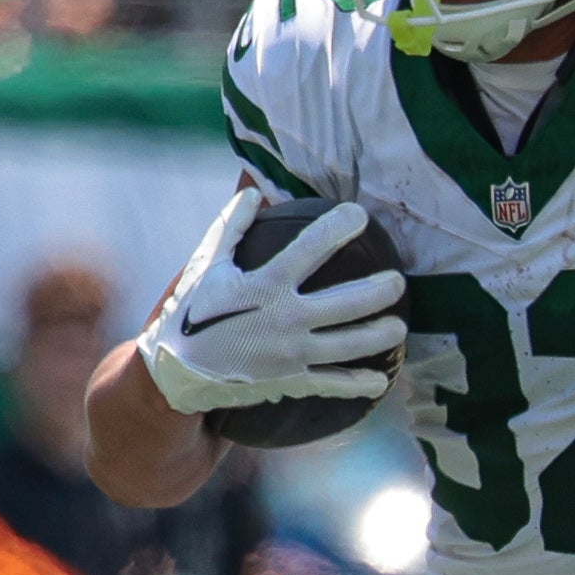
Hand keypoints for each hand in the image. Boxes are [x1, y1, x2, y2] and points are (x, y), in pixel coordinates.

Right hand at [135, 189, 405, 415]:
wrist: (175, 372)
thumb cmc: (191, 312)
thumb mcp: (206, 265)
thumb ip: (232, 227)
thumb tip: (254, 190)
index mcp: (264, 285)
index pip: (309, 250)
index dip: (338, 228)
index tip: (360, 215)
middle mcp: (284, 319)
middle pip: (345, 304)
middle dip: (378, 291)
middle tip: (399, 281)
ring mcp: (291, 354)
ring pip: (348, 345)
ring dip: (379, 336)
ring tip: (399, 327)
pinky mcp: (291, 381)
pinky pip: (332, 383)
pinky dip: (359, 384)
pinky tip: (381, 380)